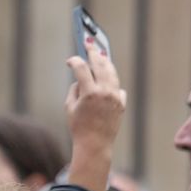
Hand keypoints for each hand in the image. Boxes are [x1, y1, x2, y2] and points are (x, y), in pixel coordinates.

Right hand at [63, 40, 126, 190]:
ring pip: (111, 72)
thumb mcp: (69, 107)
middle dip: (93, 53)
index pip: (81, 68)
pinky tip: (106, 80)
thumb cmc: (78, 127)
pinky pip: (117, 86)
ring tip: (100, 56)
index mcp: (89, 93)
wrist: (95, 144)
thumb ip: (75, 89)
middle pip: (100, 64)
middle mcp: (104, 92)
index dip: (74, 61)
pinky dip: (111, 82)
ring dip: (105, 63)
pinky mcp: (121, 102)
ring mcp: (115, 96)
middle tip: (89, 45)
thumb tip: (82, 78)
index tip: (70, 60)